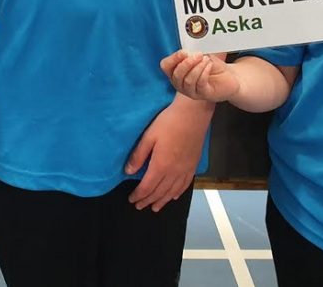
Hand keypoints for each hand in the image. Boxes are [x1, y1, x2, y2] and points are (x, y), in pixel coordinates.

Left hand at [124, 96, 210, 211]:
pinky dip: (177, 193)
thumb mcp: (149, 136)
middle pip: (159, 192)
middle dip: (148, 200)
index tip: (132, 200)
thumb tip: (128, 172)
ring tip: (155, 207)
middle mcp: (174, 172)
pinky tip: (174, 196)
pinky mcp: (193, 165)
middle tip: (140, 206)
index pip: (147, 187)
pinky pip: (185, 185)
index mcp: (161, 165)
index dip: (138, 195)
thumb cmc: (169, 122)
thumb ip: (138, 155)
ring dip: (162, 201)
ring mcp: (185, 170)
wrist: (193, 114)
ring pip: (172, 192)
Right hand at [160, 50, 239, 102]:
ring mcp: (191, 92)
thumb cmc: (212, 65)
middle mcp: (181, 84)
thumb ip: (192, 53)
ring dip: (198, 67)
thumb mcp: (201, 56)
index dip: (173, 58)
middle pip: (176, 75)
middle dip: (187, 63)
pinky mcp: (204, 95)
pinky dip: (204, 72)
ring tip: (207, 59)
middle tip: (199, 54)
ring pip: (188, 80)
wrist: (229, 77)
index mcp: (176, 72)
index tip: (184, 51)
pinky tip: (209, 65)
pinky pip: (200, 84)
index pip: (166, 66)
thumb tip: (187, 52)